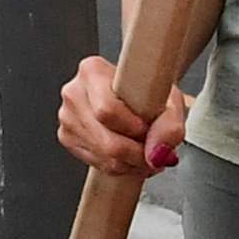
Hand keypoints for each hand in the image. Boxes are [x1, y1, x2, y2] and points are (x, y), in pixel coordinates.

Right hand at [53, 56, 186, 177]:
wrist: (136, 92)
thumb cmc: (148, 91)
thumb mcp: (170, 99)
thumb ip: (170, 125)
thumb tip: (156, 153)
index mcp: (92, 71)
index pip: (108, 110)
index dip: (134, 128)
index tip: (149, 129)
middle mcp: (74, 92)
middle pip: (105, 141)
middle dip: (136, 154)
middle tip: (154, 151)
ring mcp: (68, 117)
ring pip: (103, 156)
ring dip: (131, 163)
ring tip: (145, 151)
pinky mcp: (67, 138)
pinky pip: (97, 164)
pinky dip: (119, 166)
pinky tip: (129, 154)